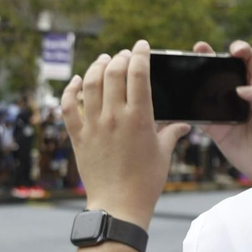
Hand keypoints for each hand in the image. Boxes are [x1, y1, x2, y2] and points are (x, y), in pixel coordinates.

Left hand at [61, 41, 188, 228]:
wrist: (118, 205)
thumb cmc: (145, 182)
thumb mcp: (163, 154)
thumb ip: (172, 133)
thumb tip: (183, 124)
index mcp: (139, 118)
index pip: (138, 74)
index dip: (140, 54)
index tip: (141, 46)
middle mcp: (114, 117)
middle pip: (113, 73)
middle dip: (120, 57)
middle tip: (124, 55)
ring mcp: (93, 125)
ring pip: (89, 84)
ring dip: (96, 67)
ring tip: (103, 60)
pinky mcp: (78, 136)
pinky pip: (68, 106)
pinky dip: (70, 90)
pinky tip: (75, 81)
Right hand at [191, 40, 251, 184]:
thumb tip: (240, 89)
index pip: (247, 60)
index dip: (239, 50)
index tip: (234, 50)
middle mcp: (240, 95)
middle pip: (222, 71)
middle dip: (209, 57)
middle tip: (199, 48)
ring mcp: (226, 111)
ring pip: (207, 91)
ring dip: (196, 80)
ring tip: (186, 70)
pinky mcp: (216, 129)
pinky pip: (199, 116)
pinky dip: (189, 109)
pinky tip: (181, 100)